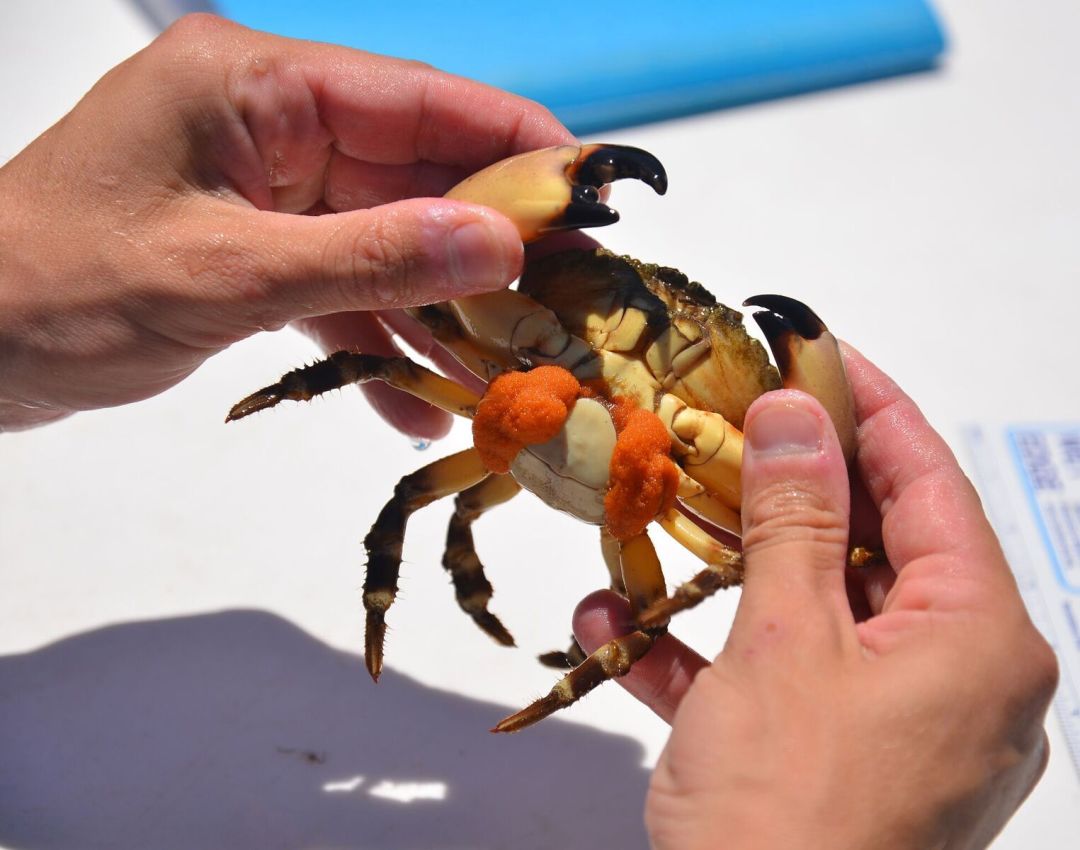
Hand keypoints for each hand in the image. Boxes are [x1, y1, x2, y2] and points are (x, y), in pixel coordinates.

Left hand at [0, 14, 573, 433]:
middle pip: (415, 172)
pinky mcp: (253, 248)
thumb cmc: (54, 290)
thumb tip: (501, 244)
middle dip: (490, 243)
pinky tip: (417, 403)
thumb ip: (371, 259)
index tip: (595, 190)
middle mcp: (267, 125)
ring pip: (387, 238)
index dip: (516, 141)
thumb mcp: (226, 277)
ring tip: (509, 367)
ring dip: (441, 307)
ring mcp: (261, 189)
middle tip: (568, 299)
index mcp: (254, 87)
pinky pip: (340, 286)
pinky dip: (378, 340)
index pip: (419, 99)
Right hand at [574, 347, 1057, 849]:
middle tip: (723, 421)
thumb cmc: (789, 815)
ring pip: (810, 610)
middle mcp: (953, 680)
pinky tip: (616, 626)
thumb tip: (796, 416)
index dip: (870, 407)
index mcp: (977, 640)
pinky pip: (773, 682)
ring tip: (662, 508)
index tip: (812, 350)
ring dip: (725, 569)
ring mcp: (892, 728)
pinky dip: (703, 653)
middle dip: (783, 486)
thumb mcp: (786, 642)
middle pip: (869, 545)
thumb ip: (795, 520)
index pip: (931, 484)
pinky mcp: (830, 763)